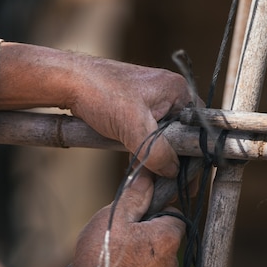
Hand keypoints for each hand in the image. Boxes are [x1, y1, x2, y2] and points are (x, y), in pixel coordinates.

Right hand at [64, 168, 184, 266]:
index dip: (154, 211)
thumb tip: (148, 176)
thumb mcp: (115, 215)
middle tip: (121, 233)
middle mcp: (172, 260)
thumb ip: (135, 195)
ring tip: (115, 253)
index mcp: (168, 236)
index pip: (173, 214)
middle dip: (146, 231)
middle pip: (164, 235)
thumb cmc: (102, 256)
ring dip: (140, 251)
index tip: (135, 214)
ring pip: (155, 256)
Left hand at [69, 57, 193, 177]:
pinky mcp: (134, 109)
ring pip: (164, 136)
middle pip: (183, 133)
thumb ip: (157, 151)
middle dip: (178, 158)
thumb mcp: (134, 126)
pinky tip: (142, 167)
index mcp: (178, 90)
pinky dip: (145, 149)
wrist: (67, 81)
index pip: (199, 127)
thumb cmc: (101, 92)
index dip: (196, 154)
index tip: (191, 177)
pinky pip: (148, 133)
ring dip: (160, 156)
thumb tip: (173, 172)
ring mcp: (151, 100)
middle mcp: (168, 93)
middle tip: (175, 185)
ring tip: (159, 181)